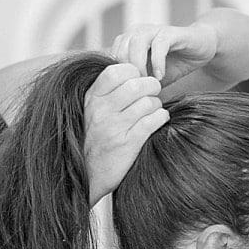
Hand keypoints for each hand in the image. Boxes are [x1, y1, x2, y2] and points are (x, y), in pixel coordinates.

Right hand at [83, 63, 168, 205]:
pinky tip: (157, 121)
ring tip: (152, 111)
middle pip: (137, 84)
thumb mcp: (91, 113)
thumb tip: (131, 72)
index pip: (115, 71)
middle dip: (151, 86)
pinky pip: (154, 120)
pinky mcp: (128, 143)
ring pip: (148, 102)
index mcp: (91, 99)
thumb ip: (107, 94)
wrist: (87, 177)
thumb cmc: (94, 141)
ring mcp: (114, 127)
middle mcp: (101, 111)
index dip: (132, 71)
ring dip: (157, 105)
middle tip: (153, 93)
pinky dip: (161, 118)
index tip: (137, 79)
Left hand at [112, 23, 222, 87]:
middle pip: (121, 48)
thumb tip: (125, 104)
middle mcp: (139, 32)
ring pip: (137, 43)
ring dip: (140, 65)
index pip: (112, 54)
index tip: (125, 92)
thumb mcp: (155, 77)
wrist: (203, 48)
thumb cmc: (177, 63)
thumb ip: (140, 84)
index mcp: (130, 41)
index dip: (117, 73)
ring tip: (147, 82)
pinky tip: (161, 75)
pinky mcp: (171, 32)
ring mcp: (154, 30)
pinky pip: (159, 45)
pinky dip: (157, 61)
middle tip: (136, 89)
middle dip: (127, 70)